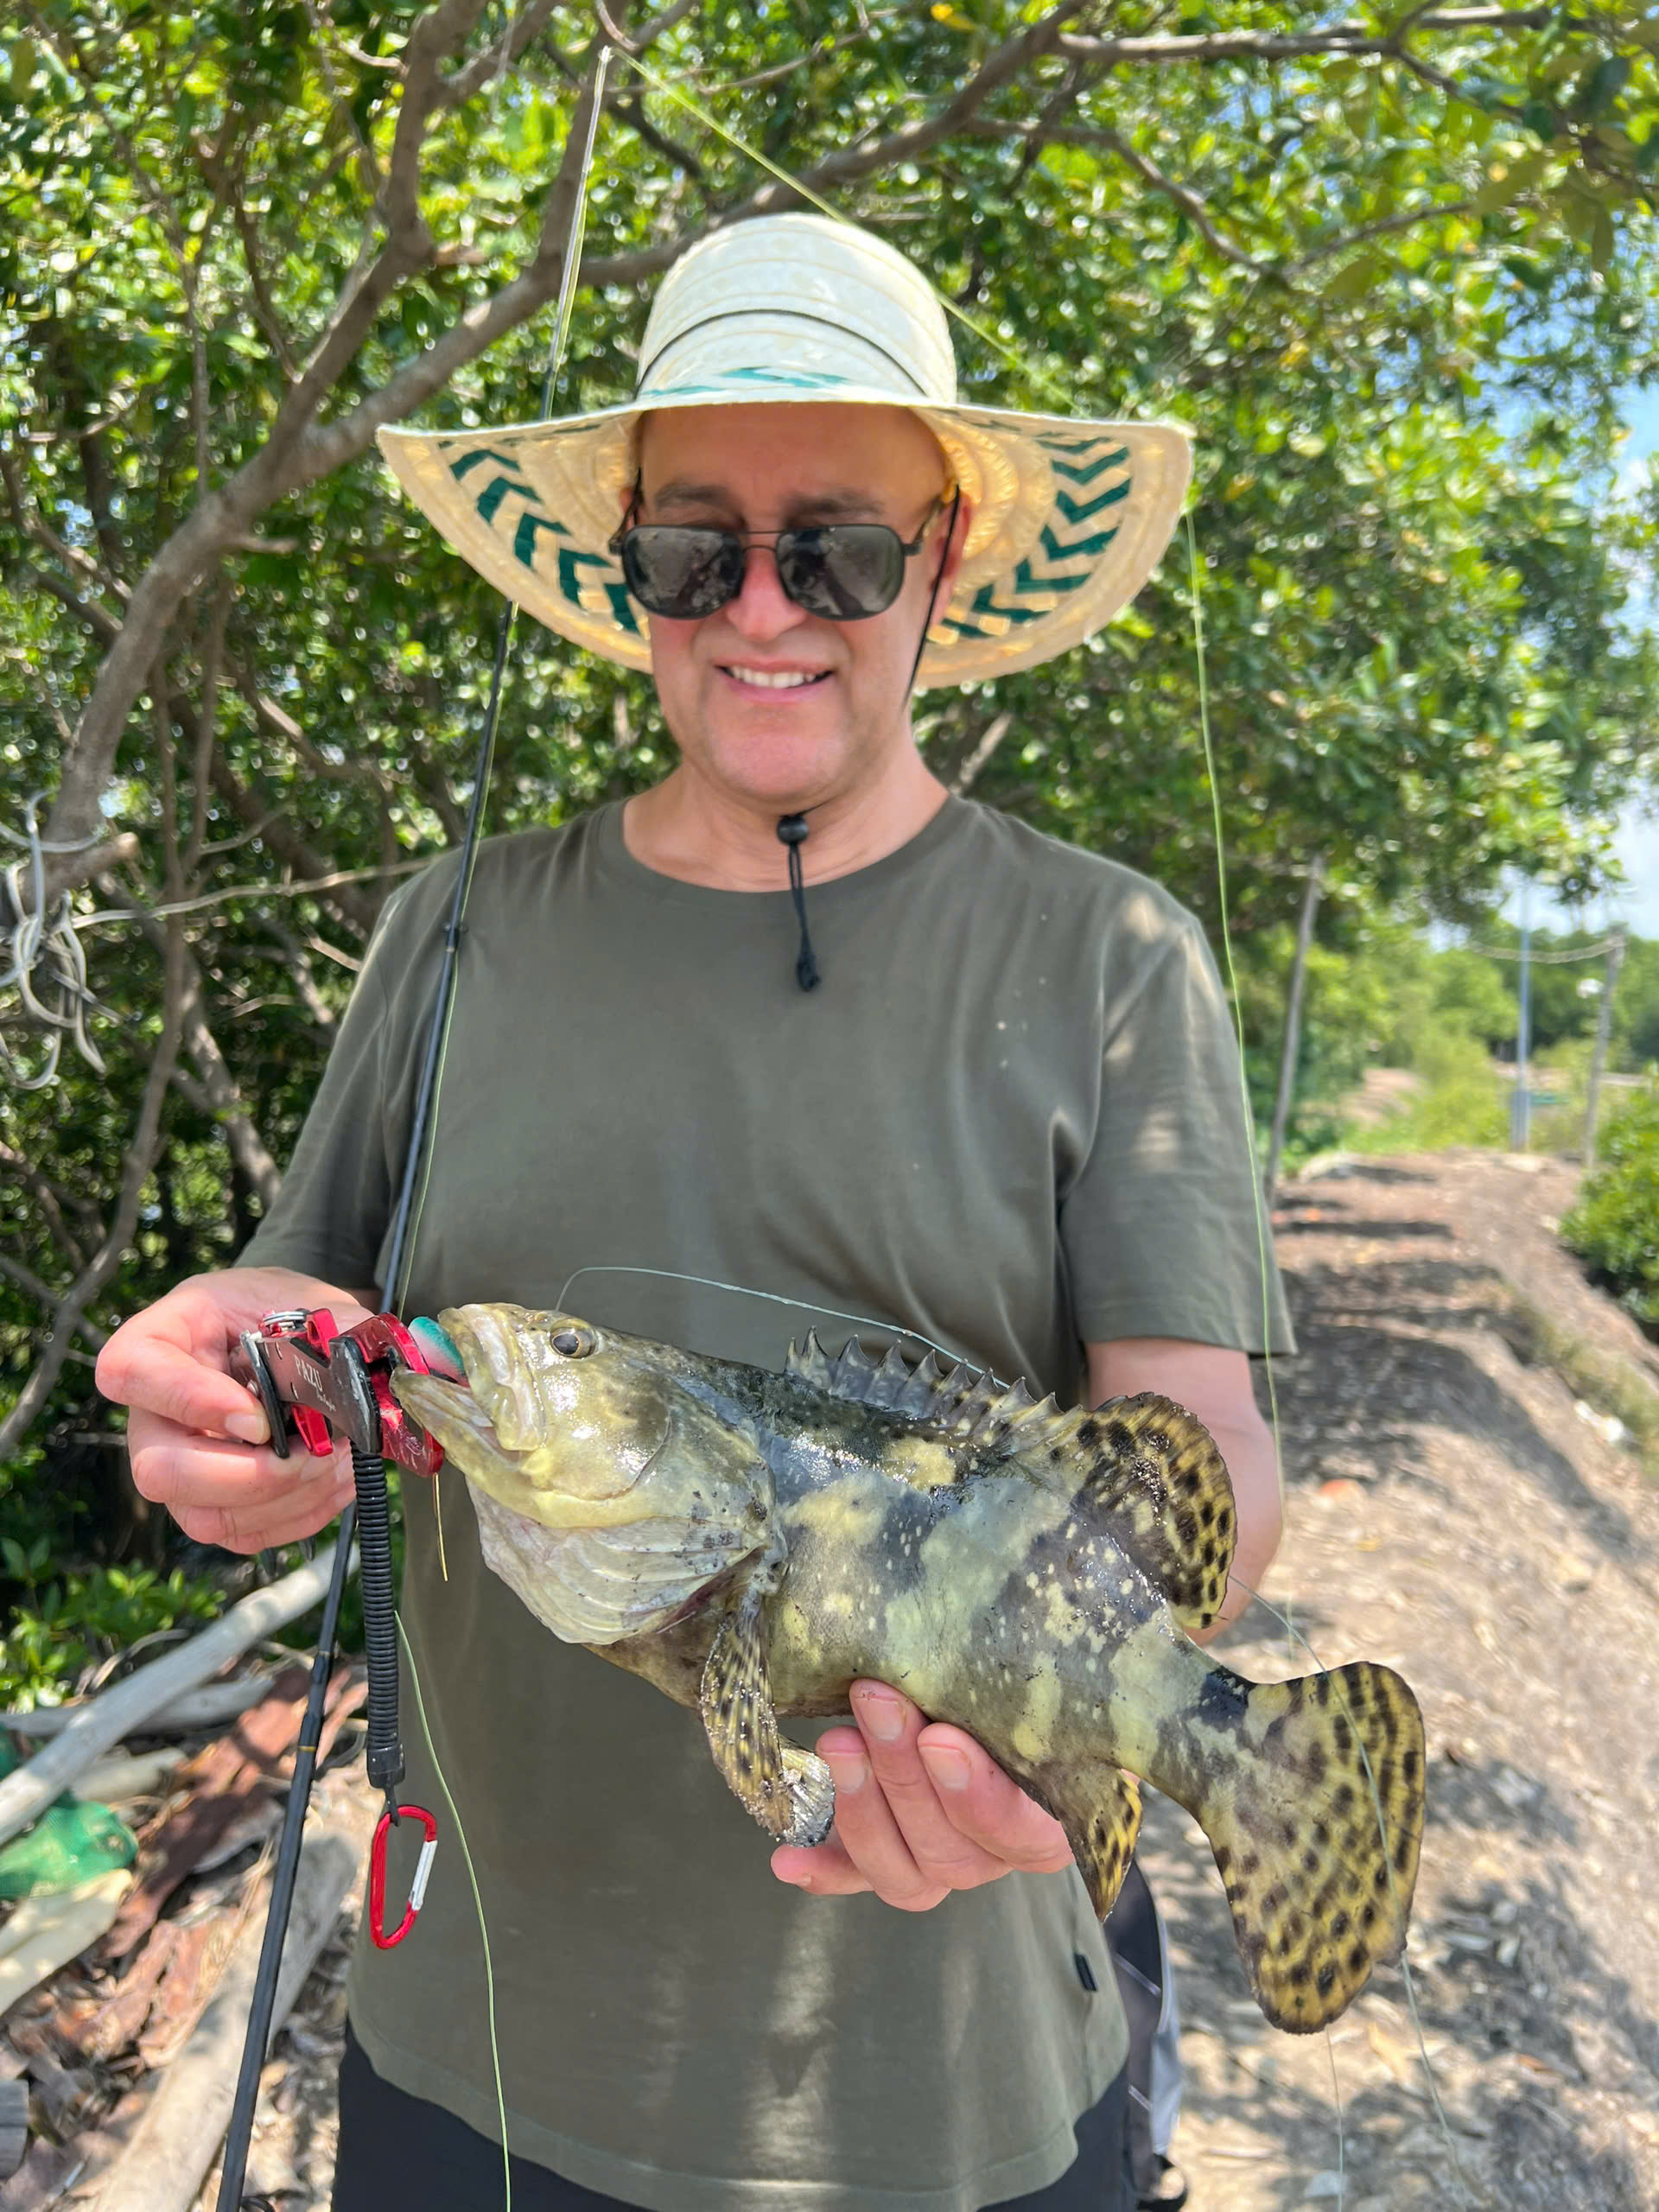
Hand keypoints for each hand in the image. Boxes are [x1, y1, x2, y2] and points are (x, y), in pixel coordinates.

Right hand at [96, 1268, 375, 1553]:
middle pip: (158, 1470)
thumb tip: (351, 1371)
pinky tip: (336, 1477)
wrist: (296, 1340)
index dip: (191, 1401)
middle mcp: (153, 1414)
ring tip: (335, 1459)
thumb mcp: (302, 1299)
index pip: (130, 1372)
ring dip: (284, 1499)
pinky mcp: (212, 1505)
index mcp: (158, 1340)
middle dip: (248, 1476)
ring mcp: (177, 1468)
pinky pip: (243, 1535)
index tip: (259, 1417)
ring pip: (203, 1517)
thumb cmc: (283, 1314)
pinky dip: (301, 1515)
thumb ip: (325, 1330)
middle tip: (309, 1451)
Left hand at [770, 1680, 1073, 1909]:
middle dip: (903, 1776)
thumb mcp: (1036, 1677)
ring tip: (836, 1743)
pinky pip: (857, 1877)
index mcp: (1052, 1817)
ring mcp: (939, 1862)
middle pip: (950, 1850)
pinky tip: (788, 1860)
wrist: (995, 1673)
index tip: (940, 1738)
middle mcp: (995, 1853)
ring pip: (902, 1871)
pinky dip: (825, 1870)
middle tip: (875, 1701)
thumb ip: (1017, 1686)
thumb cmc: (1024, 1674)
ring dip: (862, 1807)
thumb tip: (984, 1652)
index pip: (1024, 1833)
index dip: (979, 1796)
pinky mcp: (889, 1857)